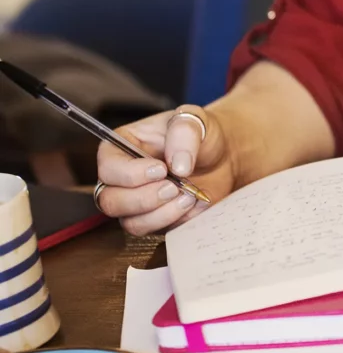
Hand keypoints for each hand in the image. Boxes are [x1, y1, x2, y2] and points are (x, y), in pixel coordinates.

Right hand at [96, 105, 235, 235]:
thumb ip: (184, 134)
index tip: (161, 169)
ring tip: (189, 196)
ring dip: (162, 214)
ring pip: (132, 223)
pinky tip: (196, 203)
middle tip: (173, 187)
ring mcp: (137, 202)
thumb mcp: (195, 121)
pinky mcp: (155, 220)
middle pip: (111, 201)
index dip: (130, 173)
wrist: (223, 156)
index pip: (108, 166)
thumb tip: (177, 166)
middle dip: (144, 199)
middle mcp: (124, 177)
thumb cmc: (202, 134)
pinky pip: (157, 232)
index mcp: (124, 146)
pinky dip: (178, 221)